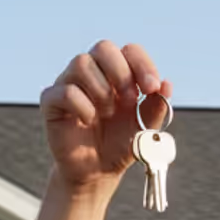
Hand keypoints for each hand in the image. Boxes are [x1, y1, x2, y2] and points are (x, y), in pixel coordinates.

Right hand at [39, 41, 170, 191]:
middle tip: (129, 100)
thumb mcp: (145, 128)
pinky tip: (89, 120)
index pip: (129, 51)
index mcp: (118, 74)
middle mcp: (93, 73)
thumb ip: (156, 107)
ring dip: (101, 89)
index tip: (151, 88)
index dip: (142, 64)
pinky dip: (82, 106)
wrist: (96, 171)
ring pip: (81, 63)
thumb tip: (167, 84)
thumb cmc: (119, 144)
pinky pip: (64, 91)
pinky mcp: (52, 102)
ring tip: (107, 113)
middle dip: (121, 73)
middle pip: (103, 47)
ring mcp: (69, 84)